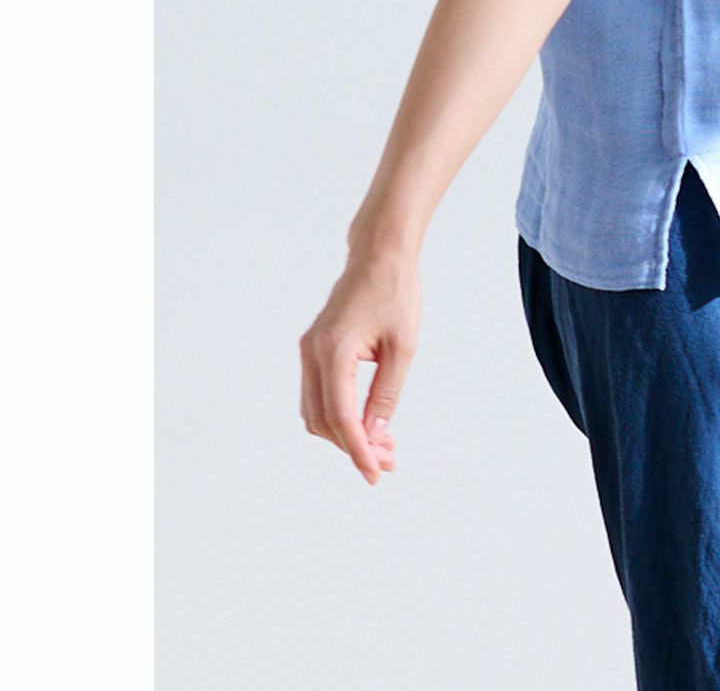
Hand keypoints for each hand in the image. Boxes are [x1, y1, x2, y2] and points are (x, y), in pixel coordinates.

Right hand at [299, 249, 419, 485]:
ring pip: (316, 412)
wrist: (380, 255)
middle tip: (387, 462)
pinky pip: (318, 394)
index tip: (375, 473)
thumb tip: (375, 434)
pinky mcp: (313, 349)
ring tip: (382, 446)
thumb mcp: (402, 345)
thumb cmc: (397, 293)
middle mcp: (312, 353)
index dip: (358, 450)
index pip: (341, 417)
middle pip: (324, 420)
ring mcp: (308, 351)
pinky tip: (366, 423)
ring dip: (344, 434)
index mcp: (334, 351)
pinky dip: (338, 415)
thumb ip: (386, 391)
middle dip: (353, 446)